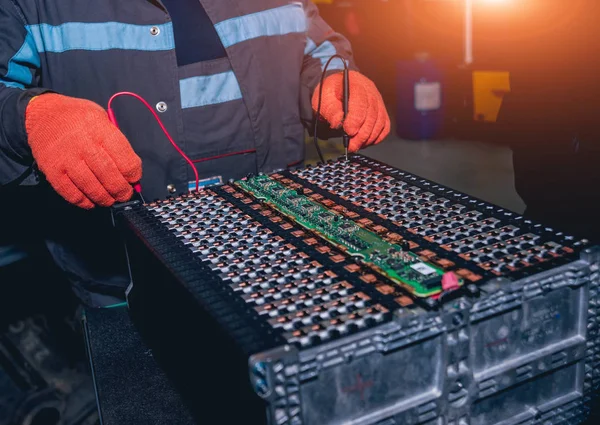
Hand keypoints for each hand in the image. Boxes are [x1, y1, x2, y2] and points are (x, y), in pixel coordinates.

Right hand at [25, 94, 141, 208]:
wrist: (42, 114)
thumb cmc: (78, 118)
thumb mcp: (102, 118)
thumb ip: (116, 143)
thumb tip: (130, 172)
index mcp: (100, 130)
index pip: (125, 160)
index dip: (134, 175)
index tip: (134, 179)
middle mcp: (83, 145)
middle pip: (110, 176)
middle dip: (122, 190)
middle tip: (125, 194)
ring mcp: (66, 159)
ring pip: (92, 188)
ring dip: (105, 198)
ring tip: (110, 199)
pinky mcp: (52, 171)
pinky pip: (71, 193)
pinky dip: (84, 201)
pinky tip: (91, 201)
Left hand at [312, 71, 389, 152]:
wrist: (339, 86)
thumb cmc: (332, 92)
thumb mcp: (324, 97)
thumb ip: (330, 109)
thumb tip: (338, 123)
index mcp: (354, 83)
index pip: (360, 101)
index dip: (356, 119)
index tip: (348, 132)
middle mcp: (370, 90)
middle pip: (372, 114)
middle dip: (362, 134)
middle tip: (351, 145)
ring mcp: (378, 100)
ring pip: (380, 121)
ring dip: (369, 137)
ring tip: (356, 145)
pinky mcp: (381, 110)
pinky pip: (385, 126)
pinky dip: (377, 137)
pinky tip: (366, 142)